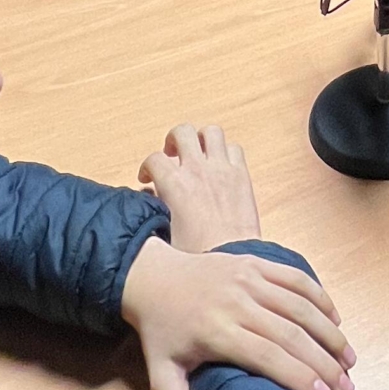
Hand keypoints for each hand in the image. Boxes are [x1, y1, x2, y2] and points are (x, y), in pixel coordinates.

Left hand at [127, 124, 354, 389]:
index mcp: (216, 331)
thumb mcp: (162, 377)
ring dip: (329, 333)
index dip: (298, 376)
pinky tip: (337, 321)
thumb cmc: (162, 334)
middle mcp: (236, 301)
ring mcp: (248, 277)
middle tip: (347, 389)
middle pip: (291, 333)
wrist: (152, 277)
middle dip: (324, 362)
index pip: (267, 355)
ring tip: (350, 361)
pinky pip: (296, 277)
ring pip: (300, 305)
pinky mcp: (255, 261)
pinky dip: (320, 298)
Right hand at [139, 122, 261, 249]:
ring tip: (197, 153)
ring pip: (211, 132)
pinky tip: (220, 165)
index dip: (146, 167)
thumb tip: (150, 194)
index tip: (147, 178)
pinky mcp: (241, 175)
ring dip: (201, 139)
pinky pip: (235, 148)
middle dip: (173, 139)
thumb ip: (154, 206)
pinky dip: (226, 151)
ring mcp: (221, 169)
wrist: (230, 258)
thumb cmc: (196, 254)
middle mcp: (197, 169)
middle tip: (172, 154)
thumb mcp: (164, 230)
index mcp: (174, 183)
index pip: (153, 159)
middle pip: (182, 131)